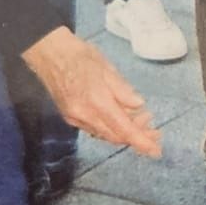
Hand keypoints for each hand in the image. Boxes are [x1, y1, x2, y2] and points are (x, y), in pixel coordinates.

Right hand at [23, 28, 161, 157]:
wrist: (49, 54)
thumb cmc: (80, 56)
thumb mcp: (107, 68)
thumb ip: (123, 90)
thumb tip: (138, 105)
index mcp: (97, 102)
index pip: (124, 129)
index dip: (141, 142)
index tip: (156, 150)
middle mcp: (85, 115)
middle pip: (116, 136)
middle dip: (137, 136)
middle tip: (153, 129)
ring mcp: (76, 118)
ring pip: (105, 134)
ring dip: (124, 132)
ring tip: (140, 120)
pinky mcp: (70, 117)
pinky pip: (94, 129)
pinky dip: (110, 128)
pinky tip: (119, 118)